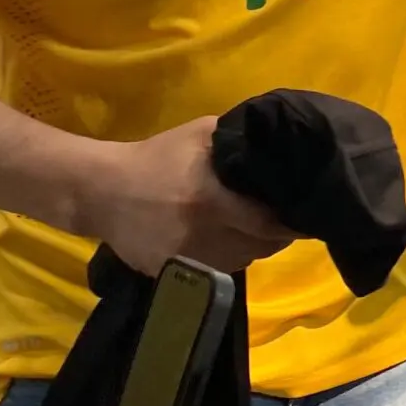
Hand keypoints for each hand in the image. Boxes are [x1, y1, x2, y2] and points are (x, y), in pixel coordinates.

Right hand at [75, 118, 294, 273]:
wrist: (102, 190)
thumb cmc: (155, 158)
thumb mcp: (200, 133)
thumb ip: (238, 140)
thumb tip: (273, 147)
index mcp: (211, 200)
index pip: (266, 224)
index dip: (289, 223)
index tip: (303, 215)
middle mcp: (202, 234)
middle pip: (258, 248)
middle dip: (276, 236)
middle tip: (283, 221)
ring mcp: (186, 258)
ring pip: (240, 262)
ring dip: (253, 248)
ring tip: (256, 231)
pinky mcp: (172, 272)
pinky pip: (215, 270)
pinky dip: (228, 257)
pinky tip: (227, 240)